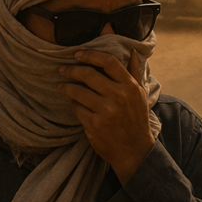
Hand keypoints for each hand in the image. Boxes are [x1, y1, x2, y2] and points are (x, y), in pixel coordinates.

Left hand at [58, 49, 154, 183]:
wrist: (135, 151)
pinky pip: (76, 108)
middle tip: (62, 68)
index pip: (108, 61)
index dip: (90, 54)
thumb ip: (133, 71)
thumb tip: (131, 50)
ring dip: (66, 86)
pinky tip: (72, 102)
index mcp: (129, 86)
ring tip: (61, 85)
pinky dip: (73, 104)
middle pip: (89, 74)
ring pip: (78, 91)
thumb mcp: (140, 94)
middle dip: (71, 69)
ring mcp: (106, 111)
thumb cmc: (136, 119)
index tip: (78, 54)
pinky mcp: (94, 125)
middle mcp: (118, 96)